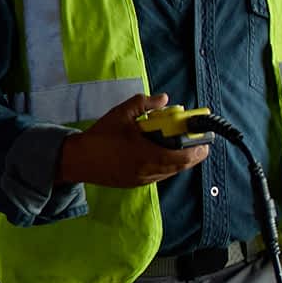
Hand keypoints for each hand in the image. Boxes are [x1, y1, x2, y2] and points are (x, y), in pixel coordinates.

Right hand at [56, 93, 211, 188]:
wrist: (77, 160)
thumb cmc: (100, 136)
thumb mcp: (121, 114)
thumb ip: (144, 104)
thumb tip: (164, 99)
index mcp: (147, 156)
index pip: (181, 157)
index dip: (196, 151)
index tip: (204, 141)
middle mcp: (148, 171)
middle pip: (180, 166)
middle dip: (192, 155)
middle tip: (198, 143)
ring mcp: (142, 180)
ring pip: (170, 172)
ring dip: (179, 160)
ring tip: (181, 146)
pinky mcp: (136, 183)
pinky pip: (159, 175)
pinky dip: (166, 164)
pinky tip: (163, 152)